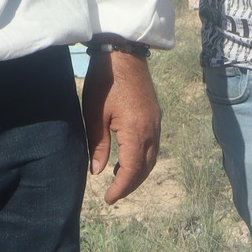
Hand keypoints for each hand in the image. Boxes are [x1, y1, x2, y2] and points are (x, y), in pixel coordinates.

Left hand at [81, 49, 162, 205]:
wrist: (123, 53)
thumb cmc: (105, 81)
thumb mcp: (95, 115)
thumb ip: (98, 145)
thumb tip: (98, 171)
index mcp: (136, 132)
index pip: (132, 170)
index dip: (121, 187)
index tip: (108, 198)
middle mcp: (152, 130)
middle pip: (145, 168)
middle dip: (131, 184)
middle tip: (114, 194)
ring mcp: (156, 123)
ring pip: (151, 158)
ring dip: (138, 173)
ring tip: (120, 179)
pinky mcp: (155, 116)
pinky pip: (152, 146)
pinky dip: (142, 159)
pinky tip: (128, 159)